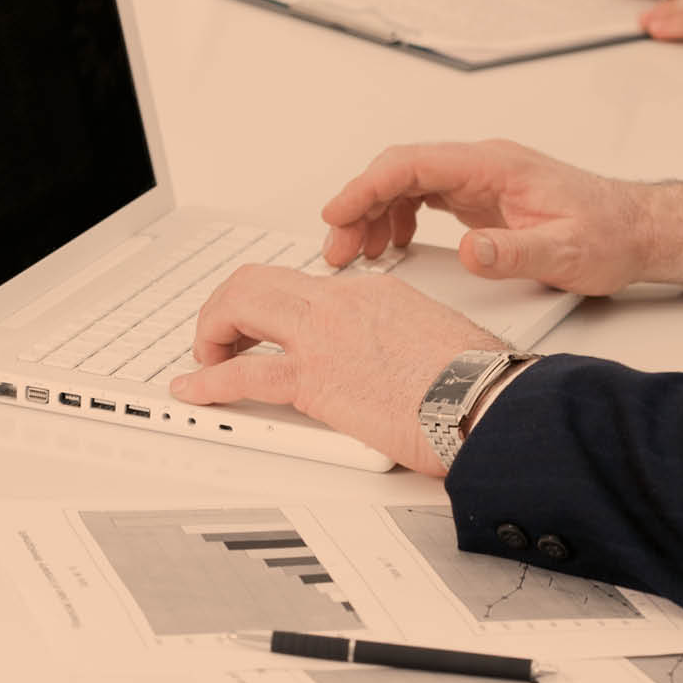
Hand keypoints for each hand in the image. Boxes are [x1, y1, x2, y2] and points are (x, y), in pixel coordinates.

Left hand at [169, 265, 500, 474]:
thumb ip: (400, 342)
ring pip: (240, 309)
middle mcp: (341, 303)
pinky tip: (194, 390)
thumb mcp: (434, 339)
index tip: (266, 329)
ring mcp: (322, 338)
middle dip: (226, 308)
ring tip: (204, 359)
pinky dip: (208, 381)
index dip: (272, 307)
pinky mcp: (314, 381)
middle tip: (221, 337)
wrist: (487, 400)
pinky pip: (242, 375)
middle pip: (257, 282)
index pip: (303, 285)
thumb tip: (393, 364)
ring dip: (211, 333)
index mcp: (372, 292)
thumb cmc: (477, 380)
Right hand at [321, 139, 682, 293]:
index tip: (338, 215)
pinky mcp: (481, 198)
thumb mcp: (567, 252)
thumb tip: (471, 250)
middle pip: (400, 171)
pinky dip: (398, 219)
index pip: (414, 163)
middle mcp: (482, 165)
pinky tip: (391, 245)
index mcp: (495, 165)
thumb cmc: (610, 234)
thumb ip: (517, 252)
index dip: (368, 186)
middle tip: (338, 251)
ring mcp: (480, 179)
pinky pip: (424, 197)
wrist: (638, 230)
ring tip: (356, 255)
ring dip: (375, 215)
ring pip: (408, 184)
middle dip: (360, 206)